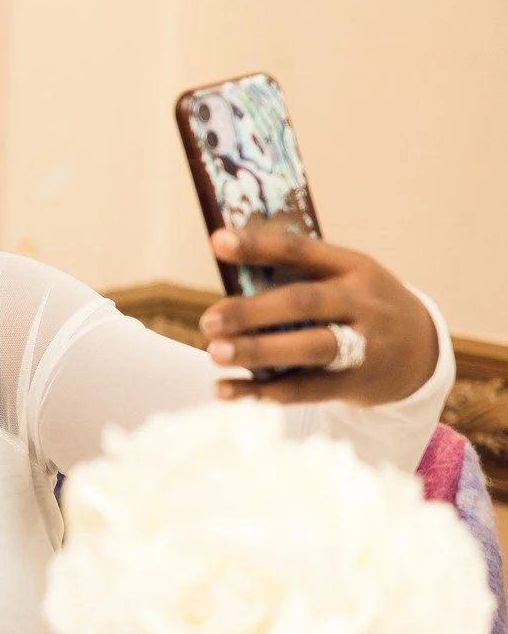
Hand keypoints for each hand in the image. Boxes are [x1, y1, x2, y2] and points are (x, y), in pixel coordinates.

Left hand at [200, 227, 438, 404]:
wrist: (423, 351)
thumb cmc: (361, 308)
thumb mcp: (347, 280)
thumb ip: (299, 278)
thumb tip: (229, 280)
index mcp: (355, 267)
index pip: (302, 250)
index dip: (259, 245)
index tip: (217, 242)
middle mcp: (363, 303)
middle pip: (306, 303)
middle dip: (253, 311)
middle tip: (209, 320)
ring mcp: (366, 344)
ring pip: (311, 347)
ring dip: (259, 351)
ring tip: (215, 353)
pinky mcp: (357, 383)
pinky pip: (306, 389)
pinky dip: (262, 391)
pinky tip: (225, 389)